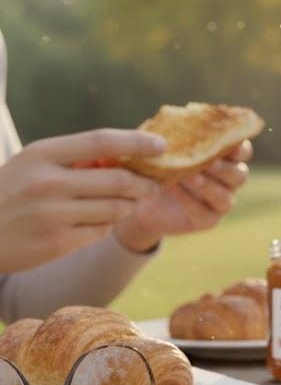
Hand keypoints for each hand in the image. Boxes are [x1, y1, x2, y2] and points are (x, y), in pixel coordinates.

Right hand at [0, 129, 165, 271]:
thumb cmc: (11, 191)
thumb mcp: (33, 163)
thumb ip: (75, 158)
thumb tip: (129, 154)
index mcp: (42, 154)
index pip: (102, 141)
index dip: (137, 142)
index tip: (162, 145)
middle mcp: (48, 182)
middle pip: (118, 180)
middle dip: (144, 184)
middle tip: (154, 186)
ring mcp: (52, 215)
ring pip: (115, 208)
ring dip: (128, 206)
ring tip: (128, 203)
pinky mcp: (56, 243)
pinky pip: (100, 232)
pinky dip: (106, 227)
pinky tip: (97, 223)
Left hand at [114, 141, 252, 252]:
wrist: (144, 196)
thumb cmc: (159, 163)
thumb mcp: (165, 146)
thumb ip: (175, 133)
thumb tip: (174, 117)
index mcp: (226, 159)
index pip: (243, 151)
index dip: (239, 147)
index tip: (226, 141)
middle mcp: (229, 181)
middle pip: (240, 175)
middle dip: (225, 168)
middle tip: (209, 161)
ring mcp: (221, 202)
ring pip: (226, 196)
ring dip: (209, 186)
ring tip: (191, 176)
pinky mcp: (208, 220)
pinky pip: (205, 212)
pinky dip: (190, 200)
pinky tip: (174, 188)